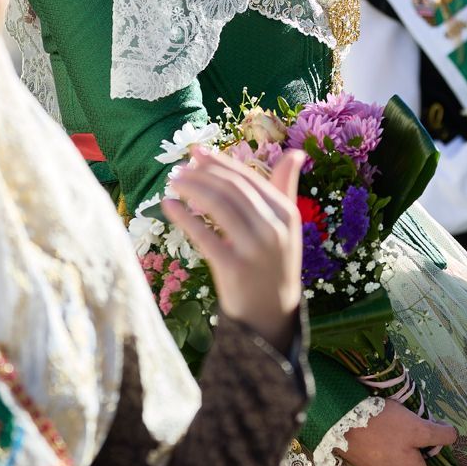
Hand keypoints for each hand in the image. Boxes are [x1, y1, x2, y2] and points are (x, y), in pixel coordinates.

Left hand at [160, 147, 303, 348]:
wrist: (271, 313)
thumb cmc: (275, 262)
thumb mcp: (287, 225)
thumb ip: (287, 187)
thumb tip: (297, 153)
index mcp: (286, 212)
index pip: (248, 178)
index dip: (220, 162)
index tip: (196, 152)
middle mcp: (273, 228)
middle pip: (231, 189)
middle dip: (202, 174)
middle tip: (179, 169)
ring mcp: (254, 249)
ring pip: (218, 206)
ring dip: (191, 189)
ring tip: (173, 183)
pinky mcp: (233, 268)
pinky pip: (204, 235)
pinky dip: (184, 217)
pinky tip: (169, 206)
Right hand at [335, 399, 458, 465]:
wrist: (343, 420)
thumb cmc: (386, 426)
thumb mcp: (418, 427)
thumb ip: (439, 435)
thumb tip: (454, 437)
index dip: (438, 456)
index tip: (439, 441)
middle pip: (416, 465)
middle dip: (423, 450)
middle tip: (428, 432)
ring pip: (402, 461)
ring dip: (408, 449)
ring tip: (405, 429)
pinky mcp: (368, 463)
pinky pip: (388, 458)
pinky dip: (393, 447)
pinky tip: (390, 431)